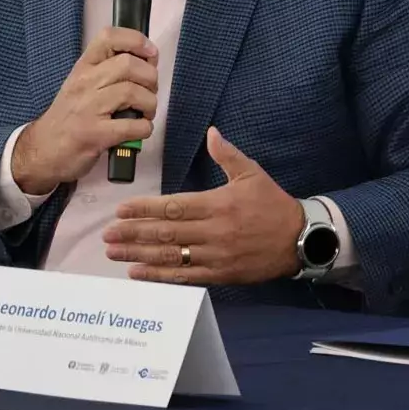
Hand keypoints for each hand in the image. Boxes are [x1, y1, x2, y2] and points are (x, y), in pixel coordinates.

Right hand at [9, 27, 157, 195]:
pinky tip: (139, 130)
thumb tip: (147, 62)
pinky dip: (144, 128)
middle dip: (150, 78)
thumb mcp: (81, 85)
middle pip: (128, 64)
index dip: (136, 41)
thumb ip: (108, 72)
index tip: (150, 53)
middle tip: (149, 91)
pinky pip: (133, 125)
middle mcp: (84, 83)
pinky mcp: (94, 135)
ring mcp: (88, 109)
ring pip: (133, 92)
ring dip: (150, 104)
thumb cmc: (68, 118)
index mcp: (83, 68)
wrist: (42, 151)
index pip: (109, 37)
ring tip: (145, 113)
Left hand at [102, 127, 304, 285]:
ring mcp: (216, 255)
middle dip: (133, 234)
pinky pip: (185, 277)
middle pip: (165, 233)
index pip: (173, 207)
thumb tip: (211, 132)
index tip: (121, 210)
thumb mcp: (253, 173)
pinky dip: (160, 276)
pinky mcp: (220, 274)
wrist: (300, 240)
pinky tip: (138, 273)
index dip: (144, 210)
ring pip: (170, 256)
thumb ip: (227, 155)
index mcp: (218, 204)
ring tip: (115, 253)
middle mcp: (213, 231)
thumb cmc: (273, 204)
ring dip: (139, 255)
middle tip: (107, 234)